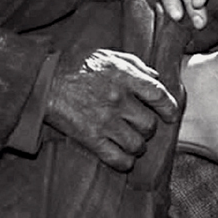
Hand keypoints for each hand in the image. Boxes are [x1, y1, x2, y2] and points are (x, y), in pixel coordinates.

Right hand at [45, 48, 178, 171]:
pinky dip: (125, 162)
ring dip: (139, 145)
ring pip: (137, 143)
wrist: (46, 81)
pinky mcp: (91, 138)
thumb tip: (156, 78)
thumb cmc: (79, 64)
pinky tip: (125, 158)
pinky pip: (116, 158)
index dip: (170, 108)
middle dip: (150, 128)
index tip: (171, 115)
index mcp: (125, 76)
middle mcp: (119, 99)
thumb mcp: (110, 55)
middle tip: (144, 127)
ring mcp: (105, 120)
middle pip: (149, 123)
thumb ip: (136, 65)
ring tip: (134, 142)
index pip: (159, 95)